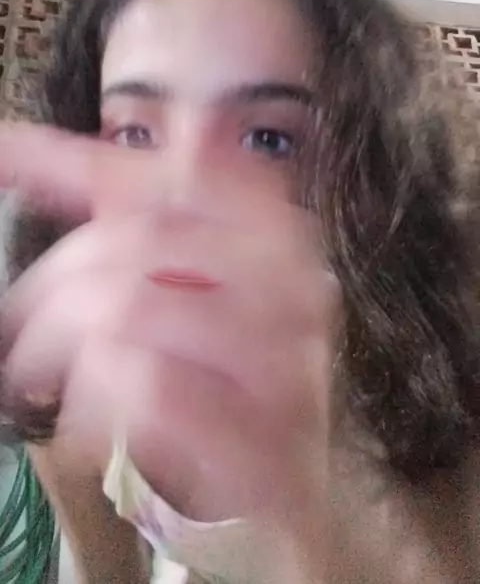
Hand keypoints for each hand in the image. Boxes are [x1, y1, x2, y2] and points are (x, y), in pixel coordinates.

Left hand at [0, 122, 339, 579]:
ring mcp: (286, 360)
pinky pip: (145, 386)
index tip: (0, 148)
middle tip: (15, 333)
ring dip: (54, 347)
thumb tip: (23, 150)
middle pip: (133, 238)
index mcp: (272, 232)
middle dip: (47, 287)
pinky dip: (89, 400)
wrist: (289, 504)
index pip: (159, 175)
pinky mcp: (266, 439)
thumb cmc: (221, 385)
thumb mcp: (183, 298)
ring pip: (128, 308)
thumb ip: (125, 228)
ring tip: (35, 378)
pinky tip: (82, 416)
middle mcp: (293, 282)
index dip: (69, 158)